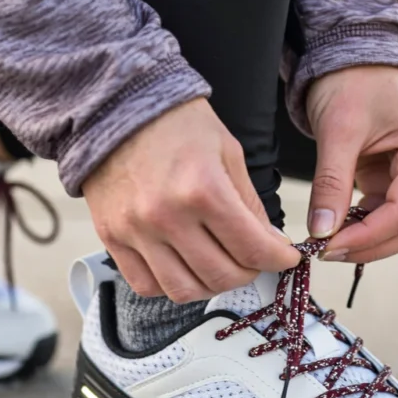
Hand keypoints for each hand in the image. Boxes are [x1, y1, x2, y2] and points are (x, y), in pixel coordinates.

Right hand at [82, 98, 299, 302]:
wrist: (118, 107)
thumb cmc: (175, 123)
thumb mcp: (227, 151)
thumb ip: (249, 203)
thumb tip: (270, 244)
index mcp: (202, 188)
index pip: (252, 248)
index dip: (279, 260)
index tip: (285, 258)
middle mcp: (167, 216)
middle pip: (221, 276)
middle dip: (250, 272)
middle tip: (254, 258)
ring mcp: (135, 230)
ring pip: (184, 291)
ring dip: (211, 284)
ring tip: (220, 264)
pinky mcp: (112, 237)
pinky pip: (146, 285)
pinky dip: (170, 285)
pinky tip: (183, 266)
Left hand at [305, 66, 397, 264]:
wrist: (353, 52)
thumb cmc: (353, 79)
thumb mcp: (338, 129)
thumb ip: (331, 182)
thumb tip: (322, 230)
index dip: (369, 237)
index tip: (330, 248)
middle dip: (369, 245)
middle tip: (325, 252)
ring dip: (366, 239)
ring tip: (326, 243)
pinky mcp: (395, 177)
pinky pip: (384, 213)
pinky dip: (361, 225)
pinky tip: (335, 229)